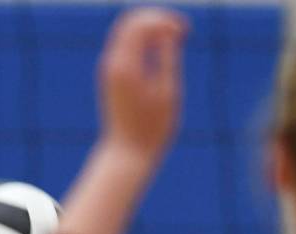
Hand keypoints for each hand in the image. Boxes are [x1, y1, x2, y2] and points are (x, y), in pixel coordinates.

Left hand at [99, 7, 188, 162]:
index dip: (166, 20)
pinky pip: (125, 45)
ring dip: (151, 28)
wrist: (127, 153)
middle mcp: (112, 62)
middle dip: (157, 19)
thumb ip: (169, 58)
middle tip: (182, 31)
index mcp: (126, 66)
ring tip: (174, 38)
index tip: (186, 32)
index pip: (141, 23)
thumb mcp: (168, 93)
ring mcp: (109, 68)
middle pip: (131, 20)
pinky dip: (143, 40)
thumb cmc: (152, 129)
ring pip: (127, 30)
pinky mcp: (111, 75)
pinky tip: (160, 49)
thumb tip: (169, 32)